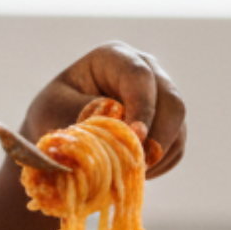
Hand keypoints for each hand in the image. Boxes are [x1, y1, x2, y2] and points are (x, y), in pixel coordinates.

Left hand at [19, 42, 186, 178]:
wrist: (60, 136)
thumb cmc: (52, 115)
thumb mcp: (55, 110)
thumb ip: (84, 114)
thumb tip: (119, 123)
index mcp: (114, 58)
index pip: (140, 76)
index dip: (142, 107)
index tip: (133, 137)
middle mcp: (146, 71)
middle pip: (172, 102)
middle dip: (156, 137)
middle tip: (135, 165)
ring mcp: (160, 98)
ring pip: (177, 128)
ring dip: (155, 156)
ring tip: (123, 171)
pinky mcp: (167, 125)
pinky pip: (176, 148)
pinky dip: (158, 165)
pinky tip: (130, 171)